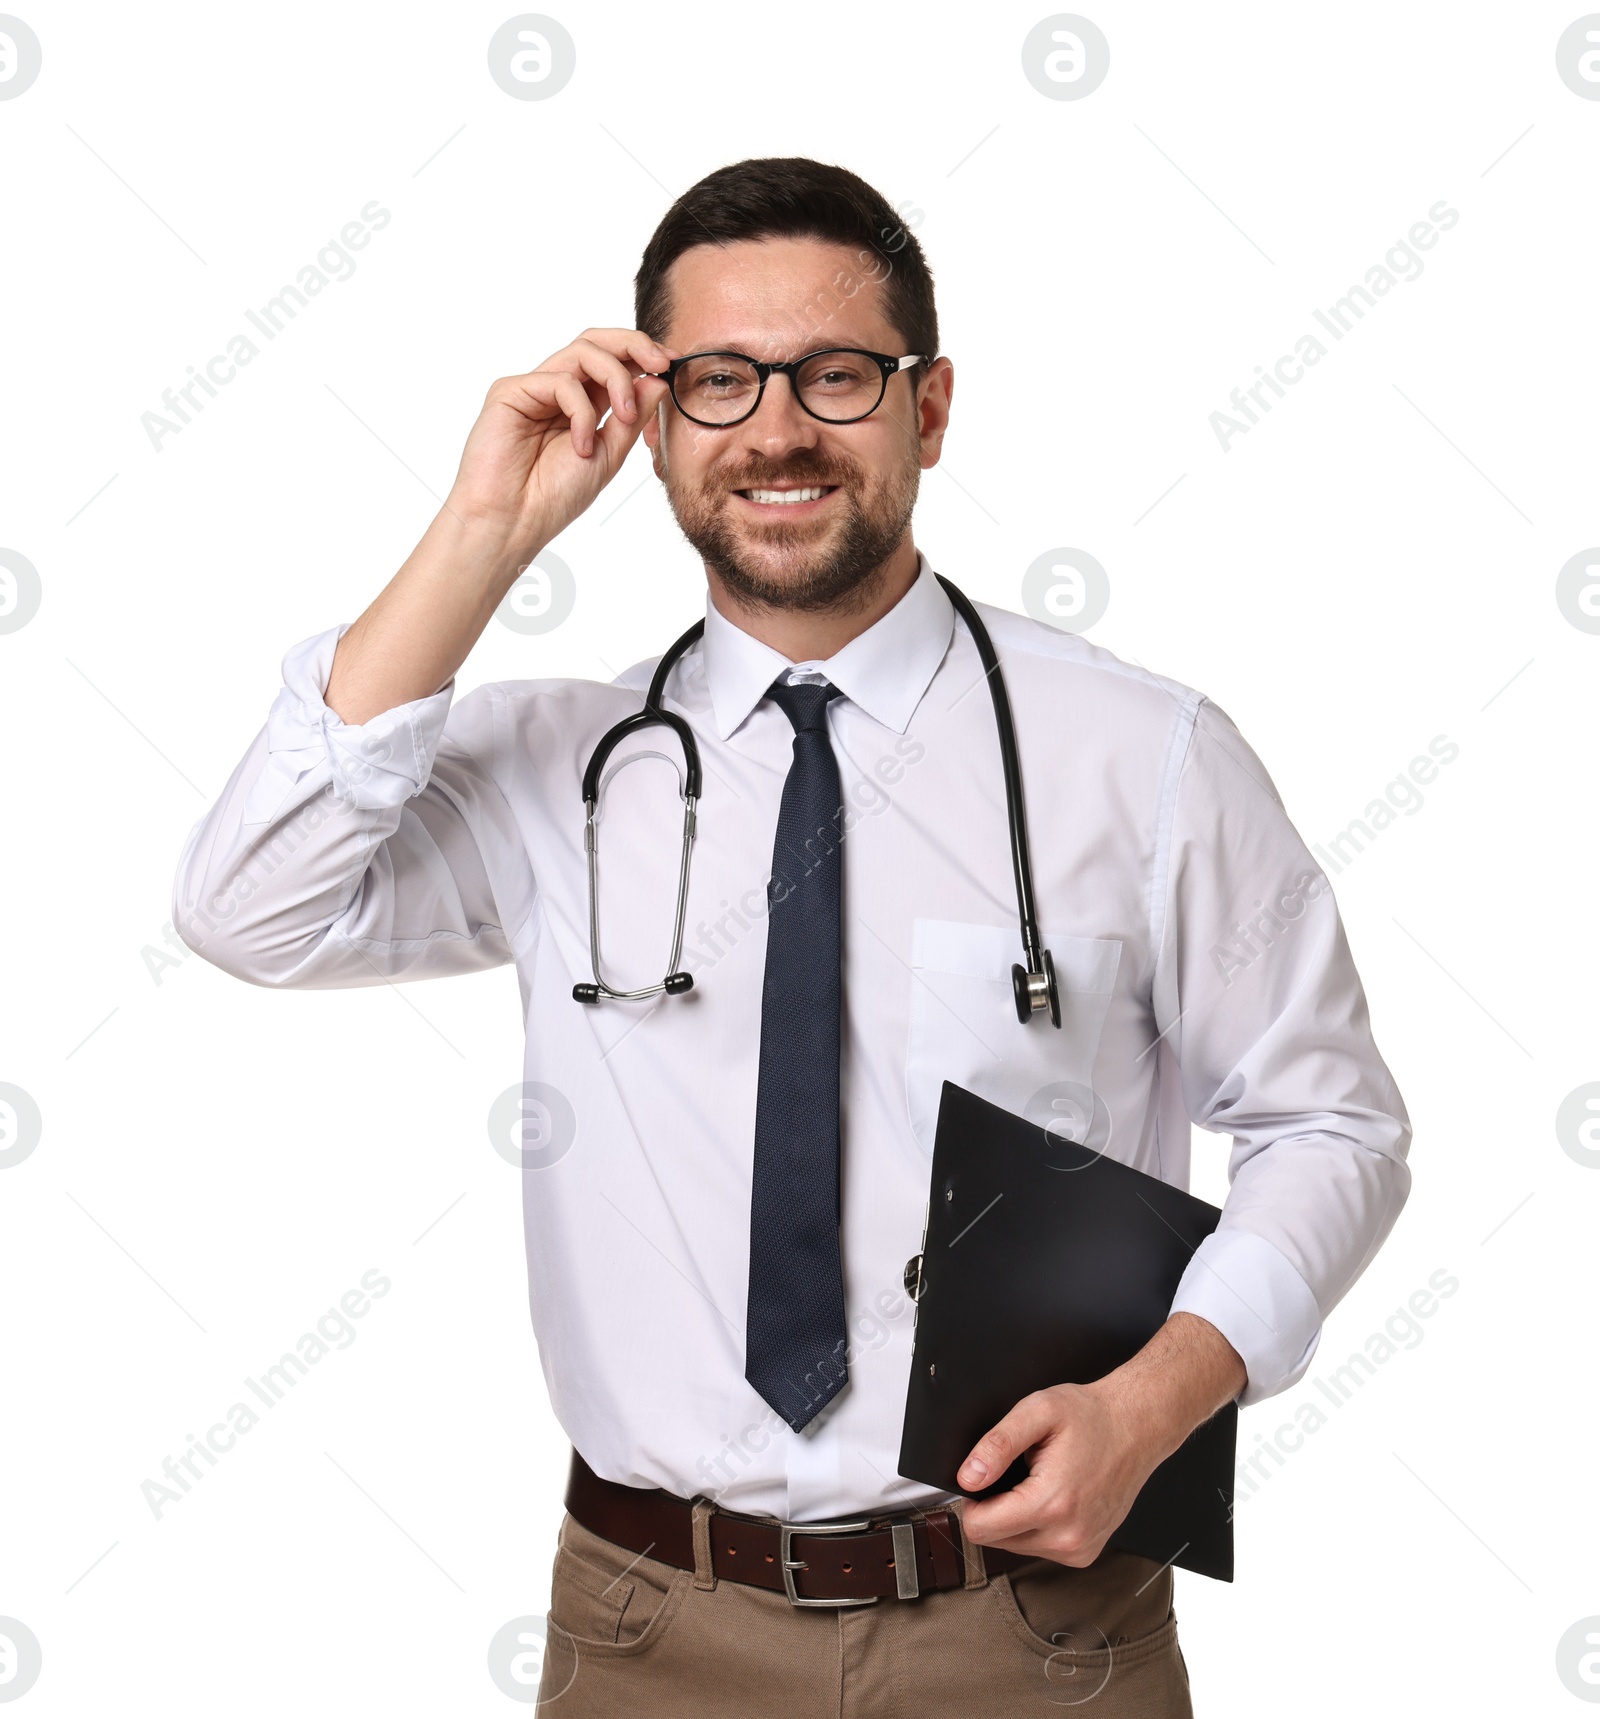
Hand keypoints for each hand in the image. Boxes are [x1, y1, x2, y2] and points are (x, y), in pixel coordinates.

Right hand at [445, 328, 675, 554]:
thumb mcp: (609, 455)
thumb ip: (632, 417)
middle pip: (596, 341)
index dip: (644, 355)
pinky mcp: (511, 391)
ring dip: (616, 379)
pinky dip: (582, 412)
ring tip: (624, 418)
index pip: (613, 361)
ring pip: (583, 351)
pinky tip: (580, 446)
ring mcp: (534, 388)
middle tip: (661, 362)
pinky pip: (560, 380)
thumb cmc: (554, 497)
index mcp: (581, 405)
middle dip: (634, 344)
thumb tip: (657, 380)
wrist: (514, 522)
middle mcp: (557, 390)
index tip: (672, 366)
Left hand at [957, 1313, 1246, 1566]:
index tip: (982, 1477)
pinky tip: (1053, 1495)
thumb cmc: (1090, 1416)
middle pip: (995, 1540)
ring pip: (1016, 1546)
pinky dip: (1036, 1525)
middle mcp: (1067, 1537)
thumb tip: (968, 1477)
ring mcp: (1080, 1549)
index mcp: (1051, 1504)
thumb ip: (997, 1445)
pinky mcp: (1086, 1553)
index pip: (980, 1529)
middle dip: (995, 1507)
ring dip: (1016, 1517)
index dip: (970, 1502)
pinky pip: (1040, 1547)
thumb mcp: (1037, 1411)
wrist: (1137, 1426)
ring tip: (1039, 1480)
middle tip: (1017, 1472)